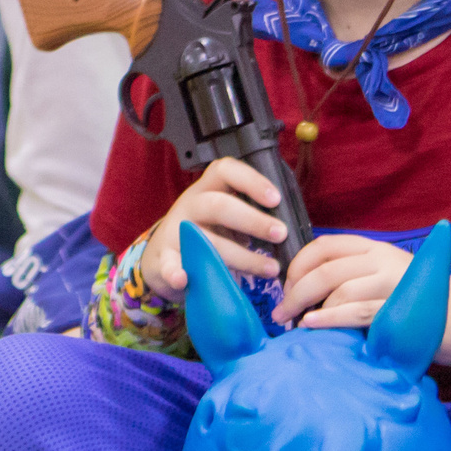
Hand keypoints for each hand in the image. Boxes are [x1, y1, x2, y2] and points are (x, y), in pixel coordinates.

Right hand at [142, 158, 289, 296]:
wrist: (163, 255)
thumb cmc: (206, 232)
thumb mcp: (223, 216)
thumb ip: (247, 214)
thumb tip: (288, 227)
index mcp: (207, 188)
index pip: (225, 171)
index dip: (252, 181)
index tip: (276, 199)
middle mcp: (190, 205)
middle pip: (219, 205)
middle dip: (253, 220)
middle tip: (280, 234)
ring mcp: (175, 231)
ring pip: (206, 240)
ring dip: (242, 257)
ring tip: (271, 269)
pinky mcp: (163, 258)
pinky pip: (167, 264)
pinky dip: (174, 272)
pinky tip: (185, 279)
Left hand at [278, 235, 450, 358]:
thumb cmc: (405, 295)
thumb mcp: (378, 272)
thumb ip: (347, 271)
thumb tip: (300, 283)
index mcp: (371, 247)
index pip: (324, 246)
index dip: (298, 264)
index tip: (285, 284)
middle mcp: (380, 260)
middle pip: (326, 270)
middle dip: (296, 291)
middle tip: (281, 310)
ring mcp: (390, 283)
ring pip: (339, 289)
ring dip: (308, 306)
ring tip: (294, 321)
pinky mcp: (396, 308)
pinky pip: (356, 311)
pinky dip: (329, 318)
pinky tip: (312, 323)